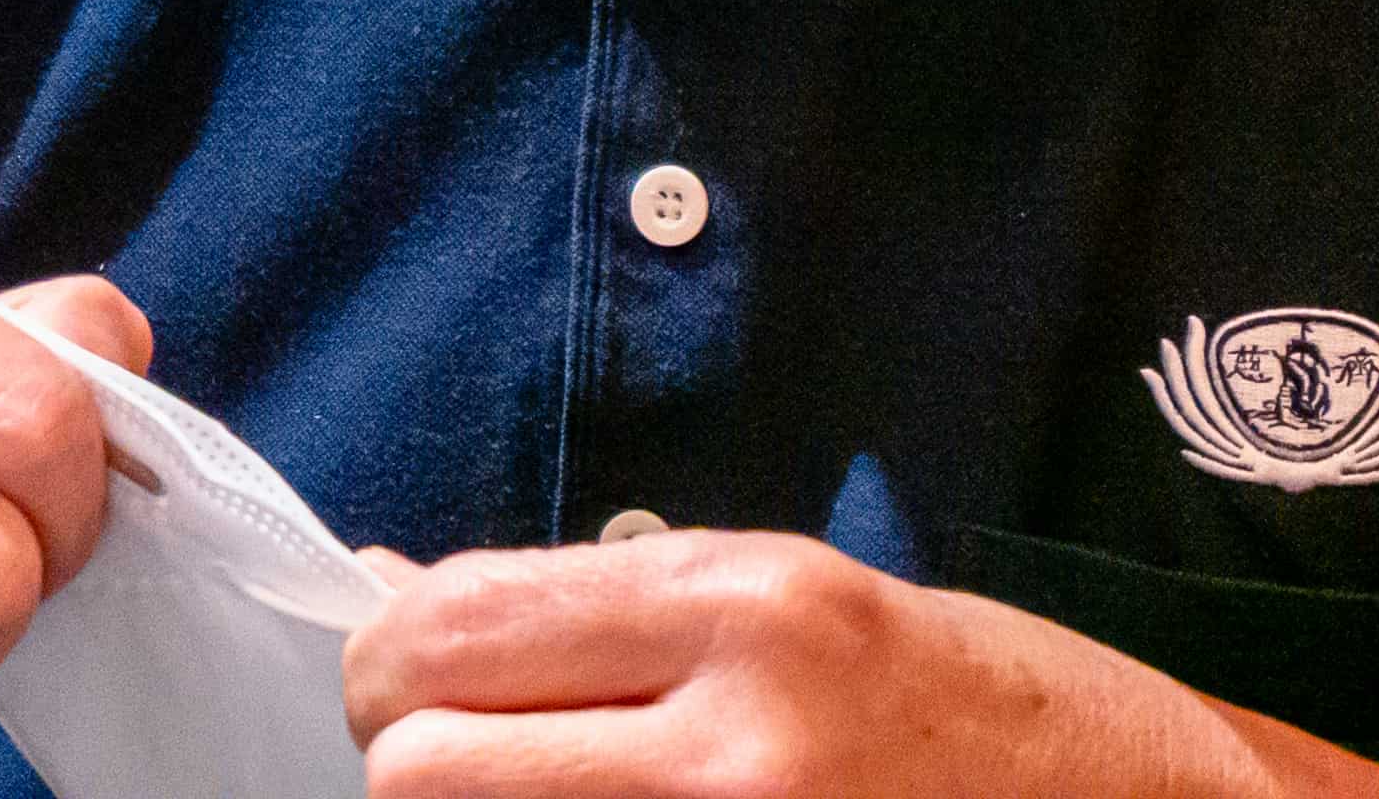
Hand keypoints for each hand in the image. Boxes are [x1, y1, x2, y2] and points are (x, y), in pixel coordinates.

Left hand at [344, 530, 1378, 797]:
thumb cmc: (984, 708)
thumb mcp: (804, 603)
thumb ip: (610, 607)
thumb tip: (404, 600)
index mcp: (748, 609)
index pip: (456, 628)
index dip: (393, 659)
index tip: (408, 676)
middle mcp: (736, 745)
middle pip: (425, 769)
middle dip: (418, 759)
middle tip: (467, 756)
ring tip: (561, 796)